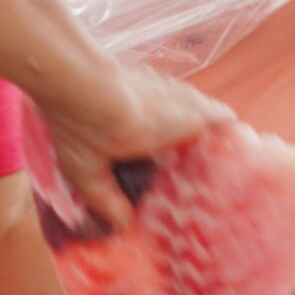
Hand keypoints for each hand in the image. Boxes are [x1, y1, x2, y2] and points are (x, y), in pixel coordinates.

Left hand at [45, 61, 233, 231]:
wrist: (67, 73)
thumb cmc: (83, 126)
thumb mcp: (87, 171)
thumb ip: (106, 199)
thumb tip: (125, 224)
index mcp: (175, 124)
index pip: (221, 119)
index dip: (228, 133)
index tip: (226, 150)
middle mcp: (174, 98)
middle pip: (207, 106)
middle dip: (208, 126)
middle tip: (199, 152)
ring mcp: (158, 80)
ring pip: (187, 95)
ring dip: (188, 111)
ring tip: (176, 137)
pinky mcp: (139, 70)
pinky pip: (168, 87)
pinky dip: (167, 101)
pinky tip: (147, 116)